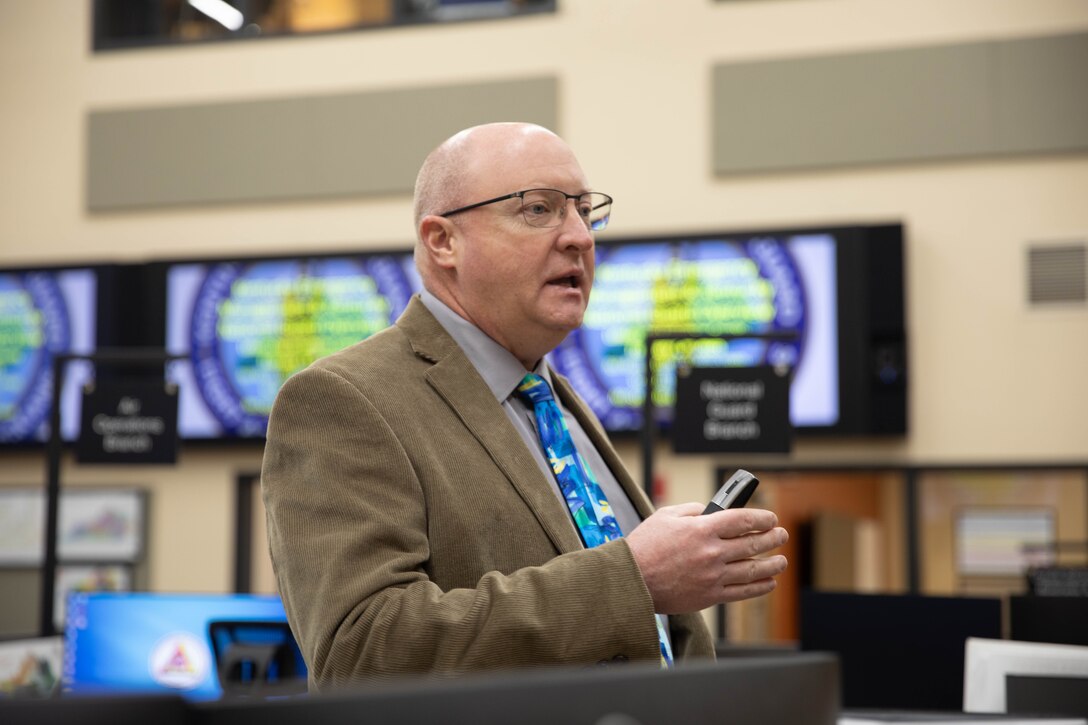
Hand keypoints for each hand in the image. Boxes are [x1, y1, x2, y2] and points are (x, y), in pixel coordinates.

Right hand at [625, 503, 788, 614]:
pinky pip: (742, 592)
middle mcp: (712, 552)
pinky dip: (759, 587)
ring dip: (772, 564)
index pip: (743, 519)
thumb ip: (692, 510)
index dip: (762, 518)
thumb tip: (711, 511)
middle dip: (773, 538)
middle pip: (753, 543)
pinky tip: (768, 582)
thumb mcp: (665, 516)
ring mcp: (713, 576)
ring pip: (753, 569)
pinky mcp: (709, 595)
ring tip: (782, 560)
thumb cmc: (644, 546)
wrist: (632, 580)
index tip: (770, 518)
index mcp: (702, 529)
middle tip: (781, 535)